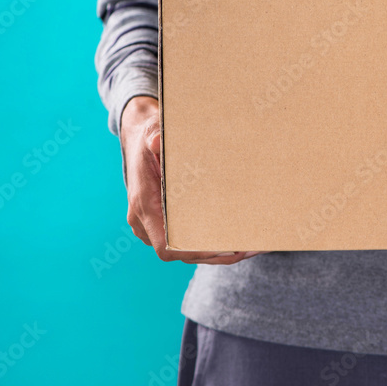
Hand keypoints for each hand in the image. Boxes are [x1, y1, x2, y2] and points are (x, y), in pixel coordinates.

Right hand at [120, 96, 258, 264]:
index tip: (222, 249)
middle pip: (180, 251)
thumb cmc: (149, 134)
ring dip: (215, 252)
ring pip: (184, 250)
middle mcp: (143, 220)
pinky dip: (207, 244)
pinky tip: (235, 241)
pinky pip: (183, 240)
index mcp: (143, 203)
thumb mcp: (152, 131)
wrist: (138, 134)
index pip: (165, 243)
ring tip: (248, 247)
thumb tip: (156, 142)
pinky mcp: (160, 222)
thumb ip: (156, 137)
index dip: (193, 250)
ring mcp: (150, 224)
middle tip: (246, 249)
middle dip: (213, 254)